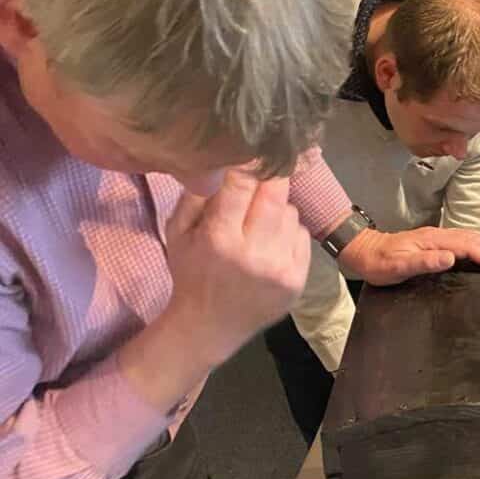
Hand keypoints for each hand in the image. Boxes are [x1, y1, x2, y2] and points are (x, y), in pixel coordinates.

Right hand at [164, 171, 311, 366]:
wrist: (209, 327)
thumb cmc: (190, 273)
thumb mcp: (177, 233)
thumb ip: (196, 194)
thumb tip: (222, 160)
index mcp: (219, 239)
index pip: (242, 184)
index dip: (248, 163)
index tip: (250, 152)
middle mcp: (254, 254)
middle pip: (275, 194)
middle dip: (271, 177)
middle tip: (265, 171)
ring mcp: (281, 269)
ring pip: (291, 213)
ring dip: (278, 207)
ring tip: (259, 220)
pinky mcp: (298, 280)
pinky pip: (302, 235)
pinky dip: (289, 230)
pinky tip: (271, 241)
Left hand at [338, 225, 479, 285]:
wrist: (362, 251)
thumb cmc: (378, 263)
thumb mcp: (398, 266)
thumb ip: (425, 262)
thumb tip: (451, 258)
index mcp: (433, 240)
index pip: (468, 246)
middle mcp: (437, 235)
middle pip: (472, 239)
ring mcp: (435, 237)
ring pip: (469, 238)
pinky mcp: (433, 242)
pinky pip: (462, 241)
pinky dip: (477, 245)